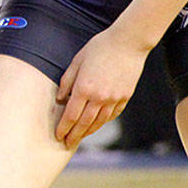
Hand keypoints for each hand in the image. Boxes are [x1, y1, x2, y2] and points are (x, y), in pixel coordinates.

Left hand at [54, 30, 149, 149]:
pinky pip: (112, 114)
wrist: (128, 42)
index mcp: (84, 88)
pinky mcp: (125, 97)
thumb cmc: (99, 47)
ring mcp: (114, 99)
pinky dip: (103, 121)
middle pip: (84, 123)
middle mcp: (99, 97)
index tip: (58, 136)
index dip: (63, 128)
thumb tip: (60, 100)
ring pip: (99, 122)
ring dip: (88, 132)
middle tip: (67, 144)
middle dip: (74, 135)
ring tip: (81, 136)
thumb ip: (67, 81)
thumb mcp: (77, 61)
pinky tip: (97, 123)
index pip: (70, 115)